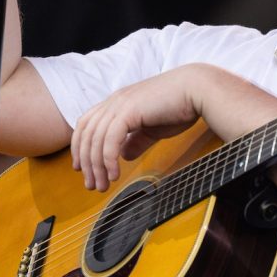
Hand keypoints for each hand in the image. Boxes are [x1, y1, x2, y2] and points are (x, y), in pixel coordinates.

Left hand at [71, 65, 208, 191]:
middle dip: (86, 163)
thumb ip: (136, 140)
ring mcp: (120, 104)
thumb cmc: (179, 107)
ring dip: (96, 166)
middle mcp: (114, 101)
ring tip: (103, 185)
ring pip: (96, 140)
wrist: (197, 90)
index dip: (80, 147)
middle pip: (86, 134)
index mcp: (117, 102)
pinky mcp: (130, 110)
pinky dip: (108, 159)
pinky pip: (110, 140)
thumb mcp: (152, 128)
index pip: (86, 125)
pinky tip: (115, 174)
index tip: (83, 169)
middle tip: (92, 185)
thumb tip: (124, 155)